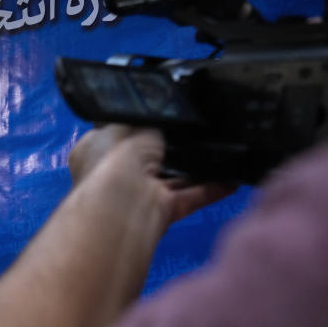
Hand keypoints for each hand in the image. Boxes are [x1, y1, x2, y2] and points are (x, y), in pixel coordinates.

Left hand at [69, 124, 235, 226]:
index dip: (136, 124)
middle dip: (168, 147)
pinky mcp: (160, 212)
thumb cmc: (116, 154)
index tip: (161, 115)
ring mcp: (137, 195)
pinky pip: (189, 197)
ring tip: (223, 151)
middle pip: (145, 158)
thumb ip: (148, 117)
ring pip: (171, 179)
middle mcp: (113, 174)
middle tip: (198, 129)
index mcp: (95, 150)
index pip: (115, 134)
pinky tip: (233, 180)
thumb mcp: (131, 119)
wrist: (121, 202)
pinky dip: (210, 190)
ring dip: (196, 170)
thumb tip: (158, 114)